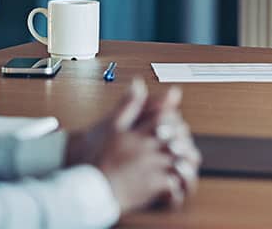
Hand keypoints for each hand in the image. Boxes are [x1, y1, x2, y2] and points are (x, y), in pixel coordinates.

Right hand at [67, 79, 200, 212]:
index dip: (175, 120)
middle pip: (178, 139)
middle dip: (184, 141)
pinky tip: (175, 183)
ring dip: (186, 162)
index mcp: (141, 132)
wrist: (85, 188)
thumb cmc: (95, 158)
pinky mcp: (152, 186)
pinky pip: (175, 183)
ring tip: (182, 165)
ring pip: (181, 160)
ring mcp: (152, 167)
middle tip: (184, 145)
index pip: (169, 119)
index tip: (177, 124)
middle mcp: (149, 148)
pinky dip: (178, 184)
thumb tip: (138, 83)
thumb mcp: (111, 126)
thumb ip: (128, 105)